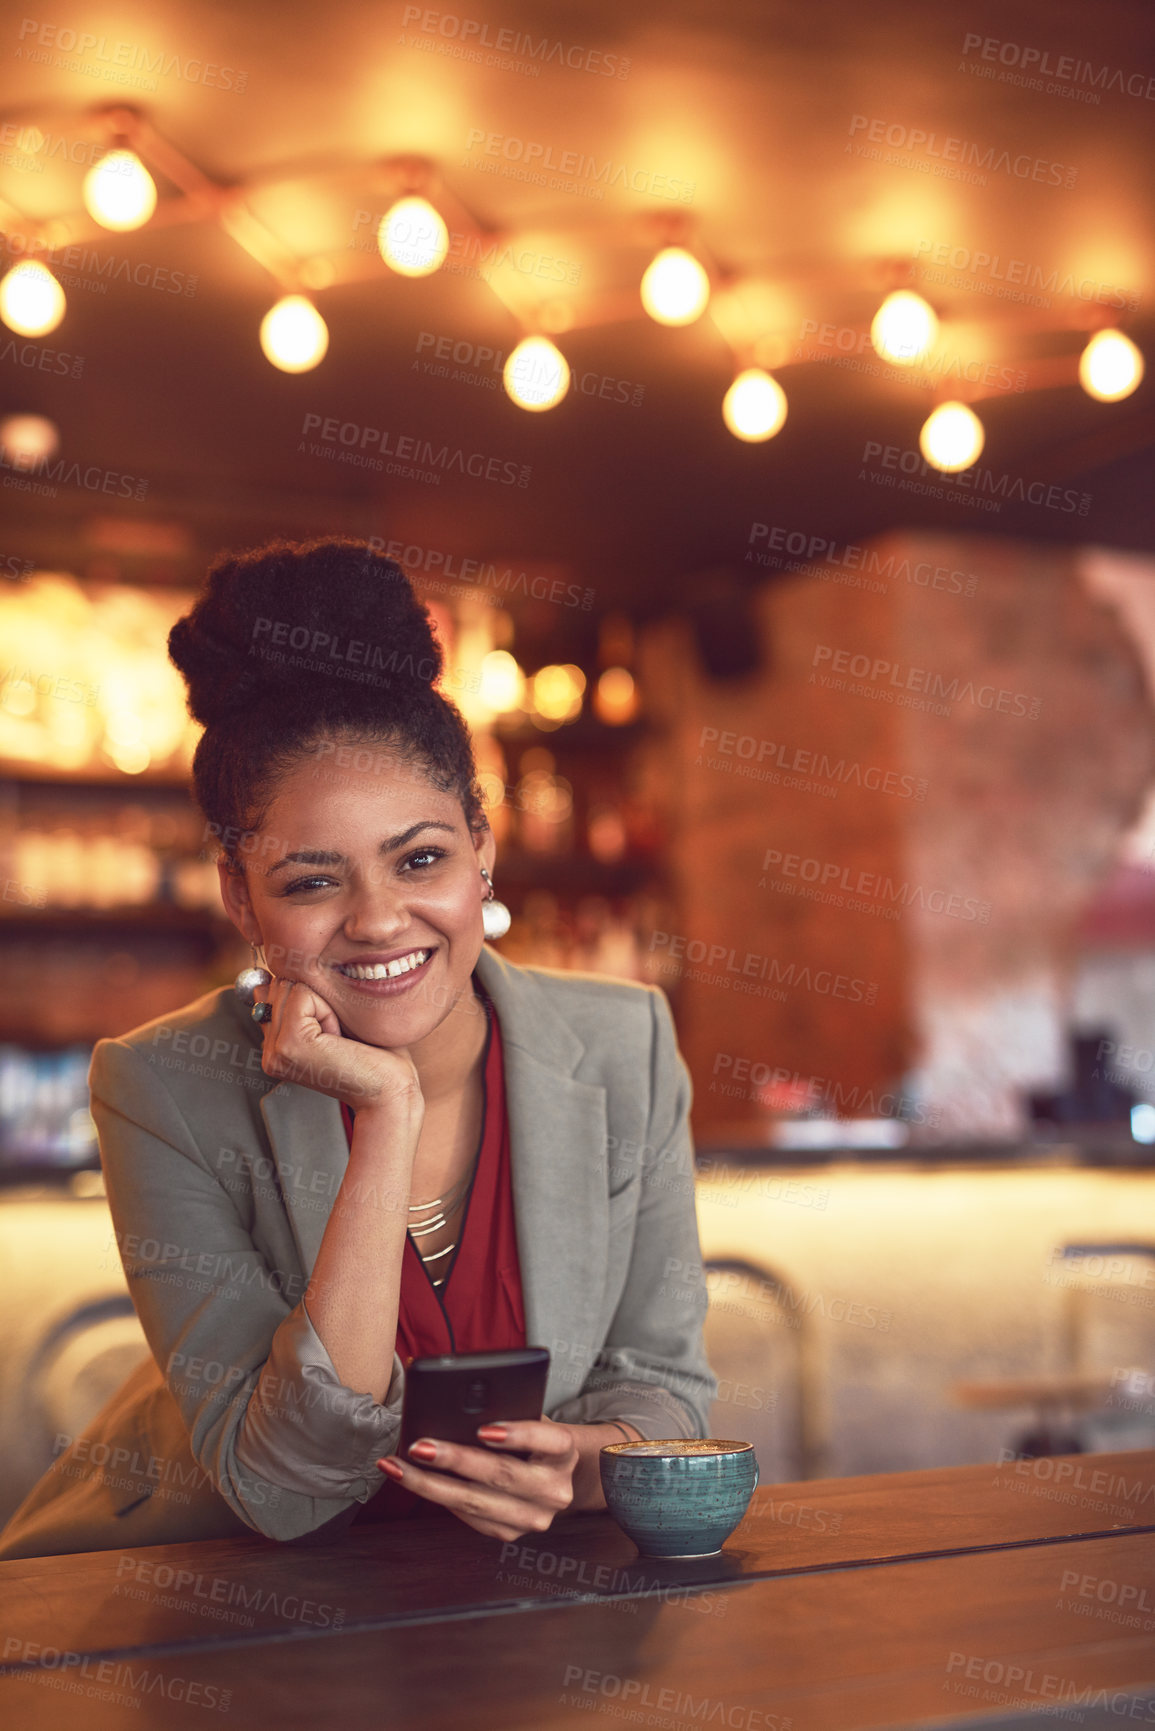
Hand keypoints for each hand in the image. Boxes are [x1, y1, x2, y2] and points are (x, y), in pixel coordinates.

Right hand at [253, 974, 422, 1114]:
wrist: (390, 1090)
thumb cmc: (374, 1054)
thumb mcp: (334, 1018)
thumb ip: (302, 999)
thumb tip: (271, 972)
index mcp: (276, 1045)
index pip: (274, 988)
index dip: (311, 997)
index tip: (332, 1031)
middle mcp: (269, 1050)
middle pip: (280, 984)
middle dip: (316, 999)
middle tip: (337, 1036)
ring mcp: (275, 1049)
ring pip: (289, 986)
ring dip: (323, 1004)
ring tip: (337, 1038)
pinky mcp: (289, 1045)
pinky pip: (302, 995)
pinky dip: (328, 1009)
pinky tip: (337, 1038)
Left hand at [377, 1419, 577, 1540]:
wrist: (557, 1475)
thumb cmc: (535, 1439)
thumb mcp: (533, 1419)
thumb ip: (508, 1414)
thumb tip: (457, 1410)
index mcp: (564, 1452)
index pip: (546, 1439)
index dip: (516, 1435)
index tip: (482, 1428)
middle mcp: (554, 1489)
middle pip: (500, 1475)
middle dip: (454, 1460)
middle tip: (419, 1446)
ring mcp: (534, 1517)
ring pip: (475, 1502)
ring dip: (430, 1484)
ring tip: (399, 1467)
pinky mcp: (511, 1533)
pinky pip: (468, 1517)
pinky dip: (438, 1497)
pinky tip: (414, 1481)